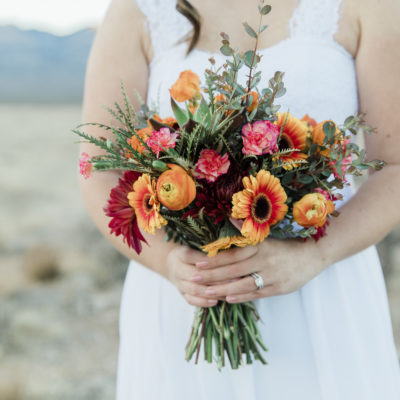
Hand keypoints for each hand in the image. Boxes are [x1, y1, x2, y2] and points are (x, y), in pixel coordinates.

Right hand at [165, 245, 258, 306]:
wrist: (171, 264)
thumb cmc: (190, 252)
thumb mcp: (196, 245)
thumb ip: (209, 249)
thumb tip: (231, 251)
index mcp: (182, 254)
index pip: (196, 258)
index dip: (211, 262)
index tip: (229, 263)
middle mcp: (178, 269)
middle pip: (196, 276)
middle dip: (215, 279)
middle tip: (234, 280)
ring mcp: (179, 283)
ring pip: (194, 289)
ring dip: (211, 292)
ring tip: (227, 293)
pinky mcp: (182, 293)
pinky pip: (191, 300)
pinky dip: (203, 302)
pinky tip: (215, 302)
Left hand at [185, 238, 329, 303]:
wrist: (314, 254)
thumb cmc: (286, 246)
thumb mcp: (268, 236)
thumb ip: (247, 231)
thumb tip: (229, 218)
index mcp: (260, 246)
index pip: (233, 253)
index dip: (215, 258)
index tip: (198, 261)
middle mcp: (264, 260)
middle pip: (234, 269)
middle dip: (213, 274)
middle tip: (194, 277)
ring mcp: (272, 275)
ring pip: (244, 283)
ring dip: (224, 288)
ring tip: (207, 291)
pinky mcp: (280, 288)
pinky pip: (258, 293)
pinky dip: (243, 296)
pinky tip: (229, 299)